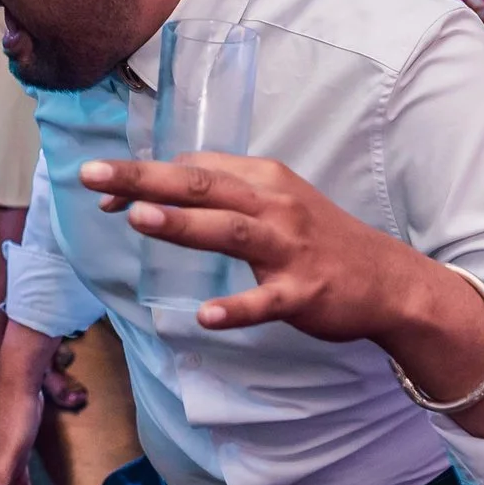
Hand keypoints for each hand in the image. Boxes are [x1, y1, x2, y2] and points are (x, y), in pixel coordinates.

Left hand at [79, 153, 414, 338]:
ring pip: (230, 231)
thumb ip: (224, 196)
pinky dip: (238, 309)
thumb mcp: (275, 202)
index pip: (195, 168)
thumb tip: (159, 194)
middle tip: (94, 175)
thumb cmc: (318, 240)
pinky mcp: (303, 292)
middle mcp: (273, 206)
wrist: (389, 281)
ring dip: (184, 224)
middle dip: (145, 179)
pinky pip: (266, 301)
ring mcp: (289, 249)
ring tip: (139, 218)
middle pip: (202, 185)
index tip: (102, 188)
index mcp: (262, 179)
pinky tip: (207, 316)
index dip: (145, 175)